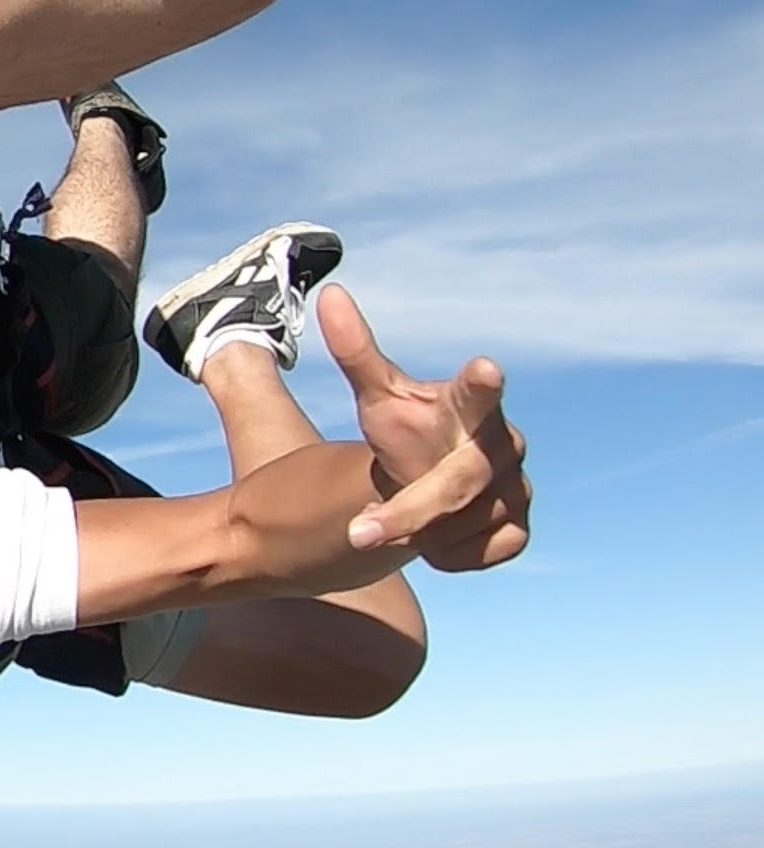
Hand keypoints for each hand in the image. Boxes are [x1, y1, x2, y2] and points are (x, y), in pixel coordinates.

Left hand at [321, 287, 530, 572]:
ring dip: (422, 529)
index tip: (485, 367)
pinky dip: (449, 552)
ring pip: (465, 522)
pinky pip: (483, 550)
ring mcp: (516, 486)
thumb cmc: (400, 432)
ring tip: (394, 519)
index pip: (476, 393)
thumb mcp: (375, 396)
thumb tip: (329, 294)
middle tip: (358, 531)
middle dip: (410, 510)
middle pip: (459, 482)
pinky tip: (431, 540)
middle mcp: (500, 444)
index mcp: (467, 406)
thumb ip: (356, 349)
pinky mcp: (518, 527)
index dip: (482, 384)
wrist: (416, 487)